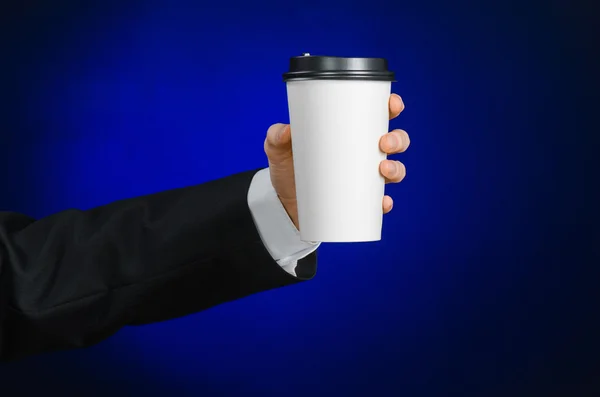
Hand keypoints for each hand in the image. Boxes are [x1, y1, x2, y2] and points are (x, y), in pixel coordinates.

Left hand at [264, 94, 408, 228]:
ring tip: (383, 169)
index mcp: (350, 132)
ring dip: (397, 169)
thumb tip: (286, 130)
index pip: (378, 114)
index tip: (392, 105)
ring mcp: (364, 178)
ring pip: (395, 170)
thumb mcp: (278, 148)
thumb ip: (276, 136)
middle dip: (398, 139)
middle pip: (395, 141)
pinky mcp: (360, 201)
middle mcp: (363, 153)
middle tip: (383, 142)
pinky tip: (383, 203)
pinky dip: (385, 203)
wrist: (283, 202)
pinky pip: (381, 202)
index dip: (392, 107)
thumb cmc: (287, 167)